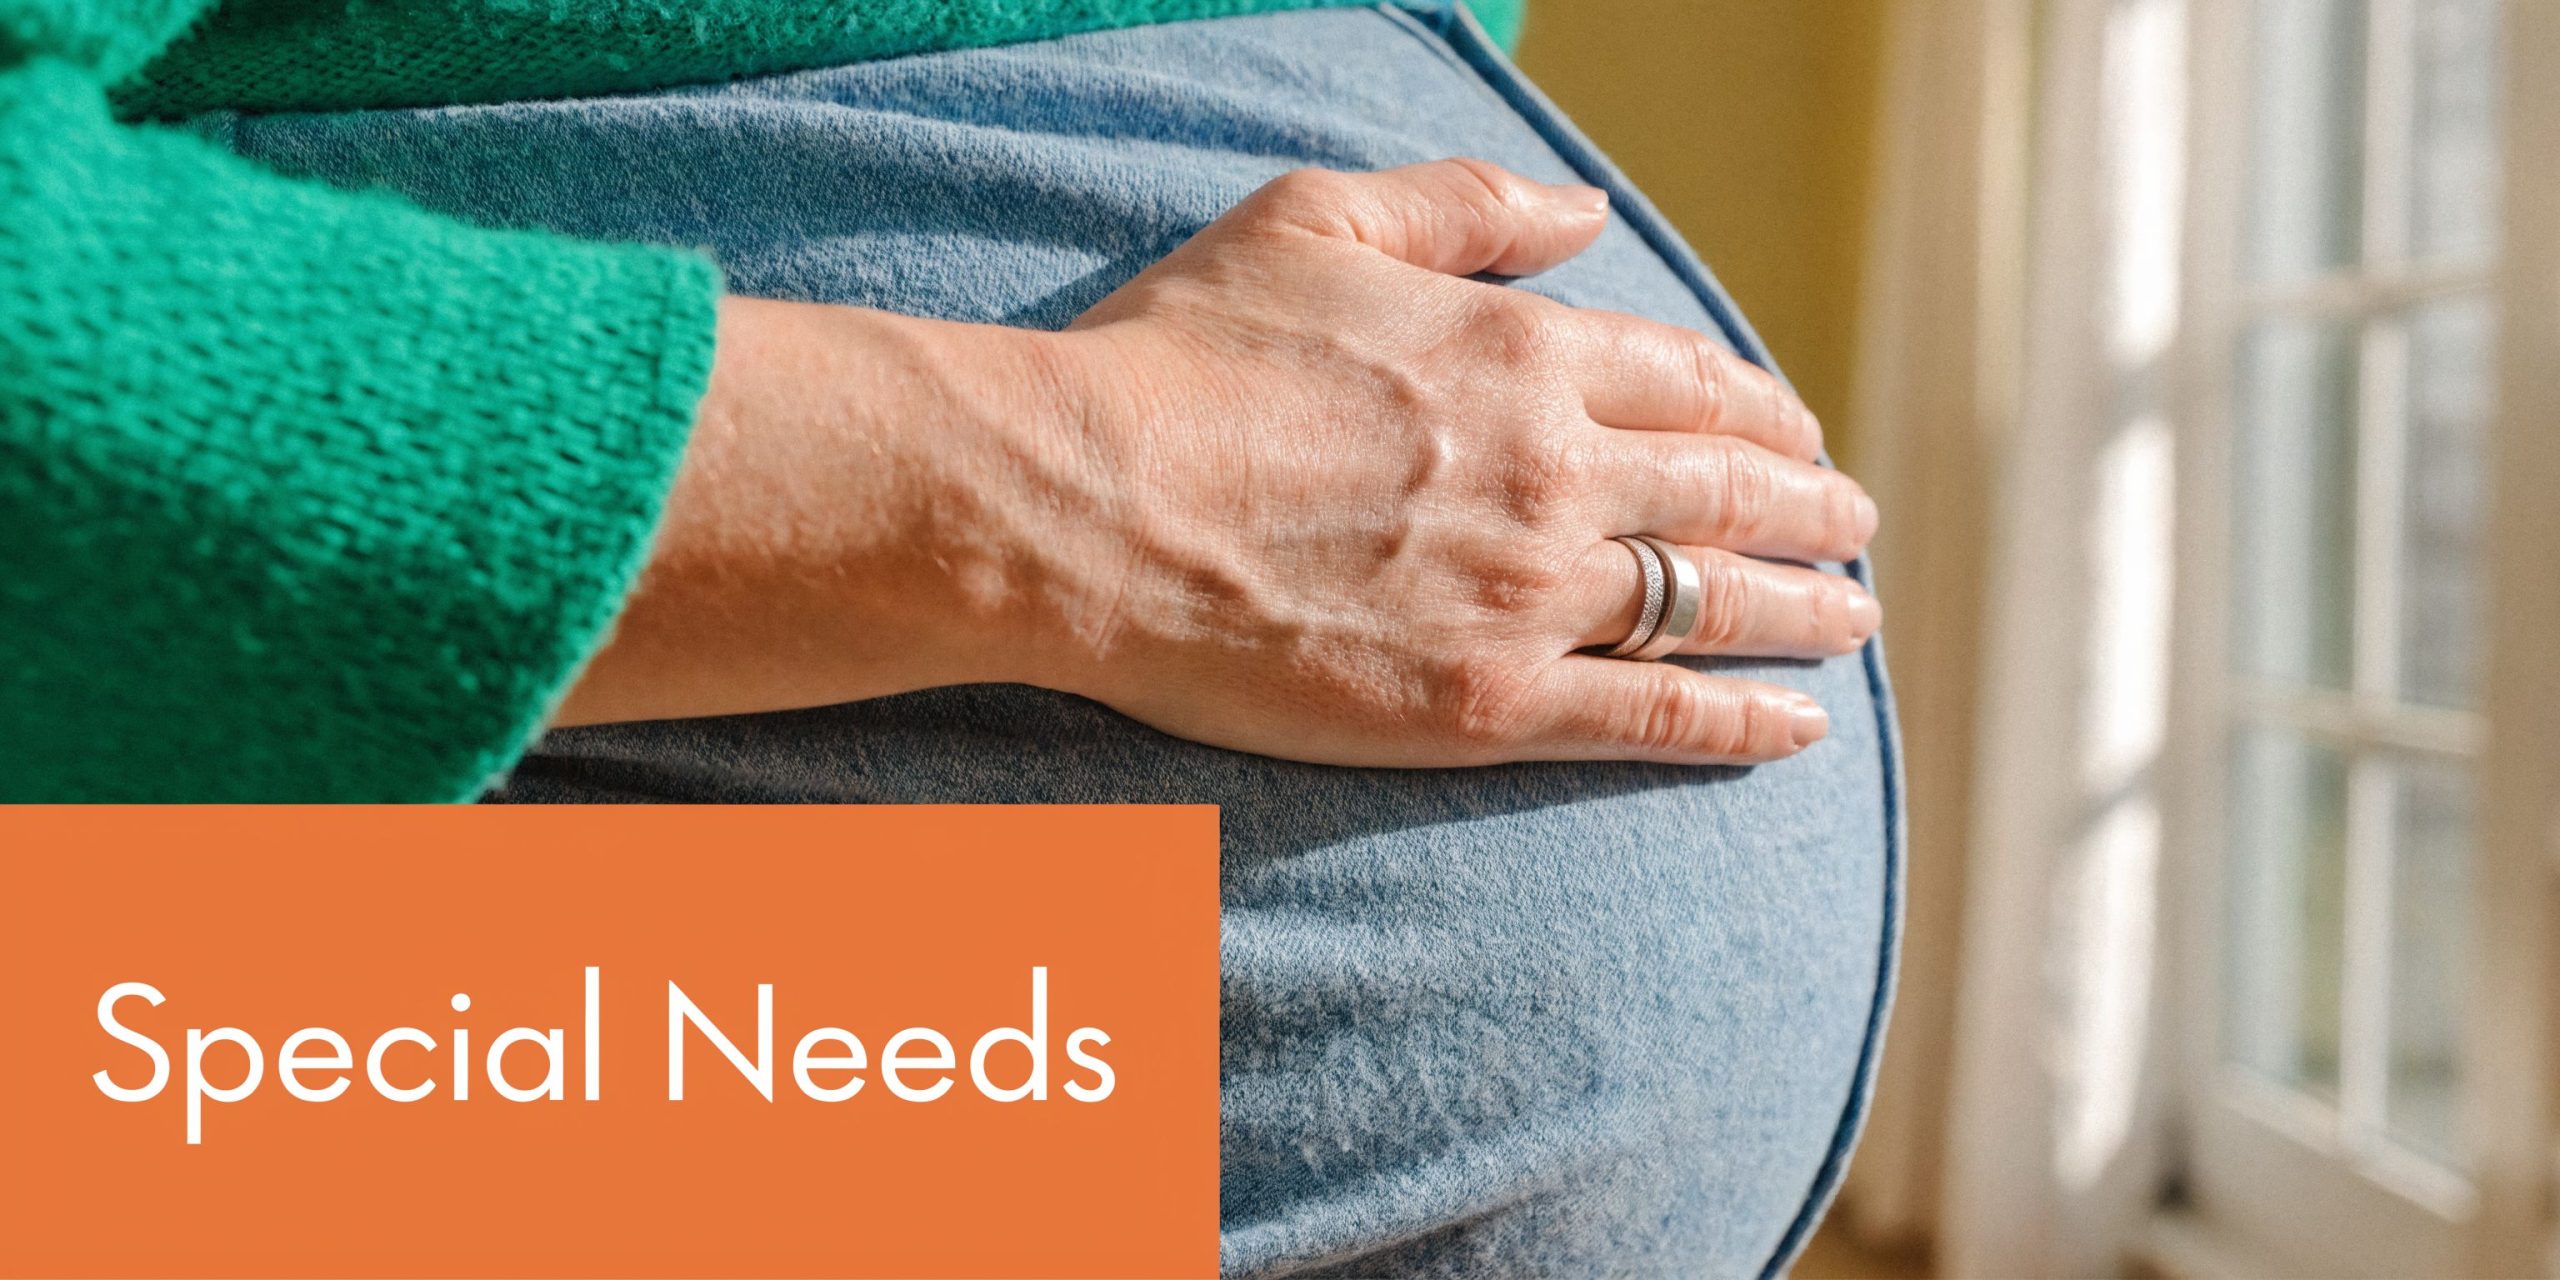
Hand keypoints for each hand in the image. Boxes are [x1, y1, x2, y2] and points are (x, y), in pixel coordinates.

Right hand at [1013, 159, 1878, 765]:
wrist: (1088, 507)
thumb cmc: (1178, 358)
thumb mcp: (1317, 220)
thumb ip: (1465, 206)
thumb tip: (1584, 210)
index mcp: (1523, 352)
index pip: (1690, 379)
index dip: (1758, 406)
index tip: (1791, 428)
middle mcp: (1557, 471)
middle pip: (1729, 490)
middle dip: (1809, 504)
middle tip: (1853, 521)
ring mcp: (1533, 593)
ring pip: (1717, 600)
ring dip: (1804, 607)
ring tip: (1851, 618)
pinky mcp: (1493, 703)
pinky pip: (1658, 712)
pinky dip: (1744, 719)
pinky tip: (1798, 724)